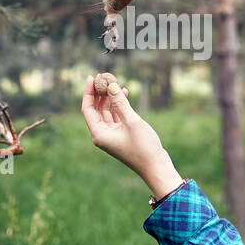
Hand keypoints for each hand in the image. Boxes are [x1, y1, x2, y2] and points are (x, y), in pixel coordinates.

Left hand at [80, 75, 175, 190]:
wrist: (156, 167)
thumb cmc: (144, 147)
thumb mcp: (131, 121)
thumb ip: (120, 102)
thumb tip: (110, 84)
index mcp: (99, 134)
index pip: (88, 109)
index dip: (88, 92)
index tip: (92, 77)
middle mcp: (102, 135)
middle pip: (95, 109)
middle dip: (99, 93)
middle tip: (104, 77)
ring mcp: (111, 136)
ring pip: (106, 112)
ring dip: (109, 98)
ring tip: (115, 83)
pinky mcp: (121, 135)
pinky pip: (115, 116)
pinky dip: (118, 105)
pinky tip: (124, 93)